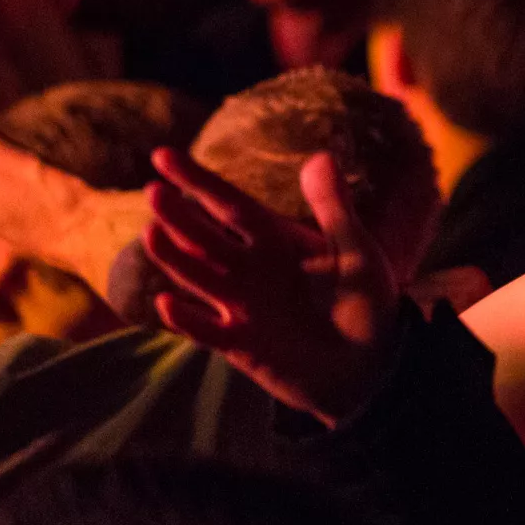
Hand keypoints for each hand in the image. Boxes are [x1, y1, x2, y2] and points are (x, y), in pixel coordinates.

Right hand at [142, 148, 399, 426]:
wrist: (372, 368)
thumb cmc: (367, 307)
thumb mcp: (357, 254)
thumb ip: (335, 209)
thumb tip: (321, 157)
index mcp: (274, 242)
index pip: (229, 205)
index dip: (197, 181)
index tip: (162, 155)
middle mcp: (249, 270)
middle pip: (205, 238)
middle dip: (179, 216)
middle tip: (155, 193)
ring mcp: (241, 306)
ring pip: (198, 277)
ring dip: (175, 258)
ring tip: (152, 233)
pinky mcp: (240, 344)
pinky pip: (206, 331)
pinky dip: (187, 319)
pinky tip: (167, 302)